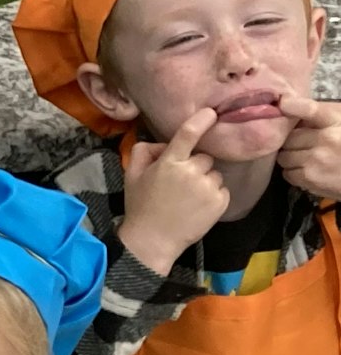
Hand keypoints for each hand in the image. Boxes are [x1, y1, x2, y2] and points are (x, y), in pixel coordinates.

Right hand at [118, 108, 228, 273]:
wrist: (152, 241)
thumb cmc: (141, 207)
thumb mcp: (132, 176)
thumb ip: (143, 152)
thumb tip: (163, 143)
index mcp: (169, 163)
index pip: (188, 134)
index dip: (201, 120)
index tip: (212, 113)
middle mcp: (191, 172)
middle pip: (204, 157)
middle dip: (195, 165)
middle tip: (180, 183)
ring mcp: (208, 188)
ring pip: (214, 173)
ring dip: (205, 180)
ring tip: (189, 198)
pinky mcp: (220, 202)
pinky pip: (222, 189)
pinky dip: (213, 195)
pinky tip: (197, 207)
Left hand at [277, 91, 340, 200]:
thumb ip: (321, 117)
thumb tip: (290, 109)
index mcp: (336, 122)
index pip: (310, 109)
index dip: (294, 105)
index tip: (284, 103)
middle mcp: (326, 139)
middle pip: (289, 137)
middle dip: (293, 142)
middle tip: (304, 145)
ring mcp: (316, 160)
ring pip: (284, 156)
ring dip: (292, 158)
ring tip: (307, 158)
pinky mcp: (311, 179)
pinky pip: (288, 173)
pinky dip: (295, 173)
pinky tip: (309, 170)